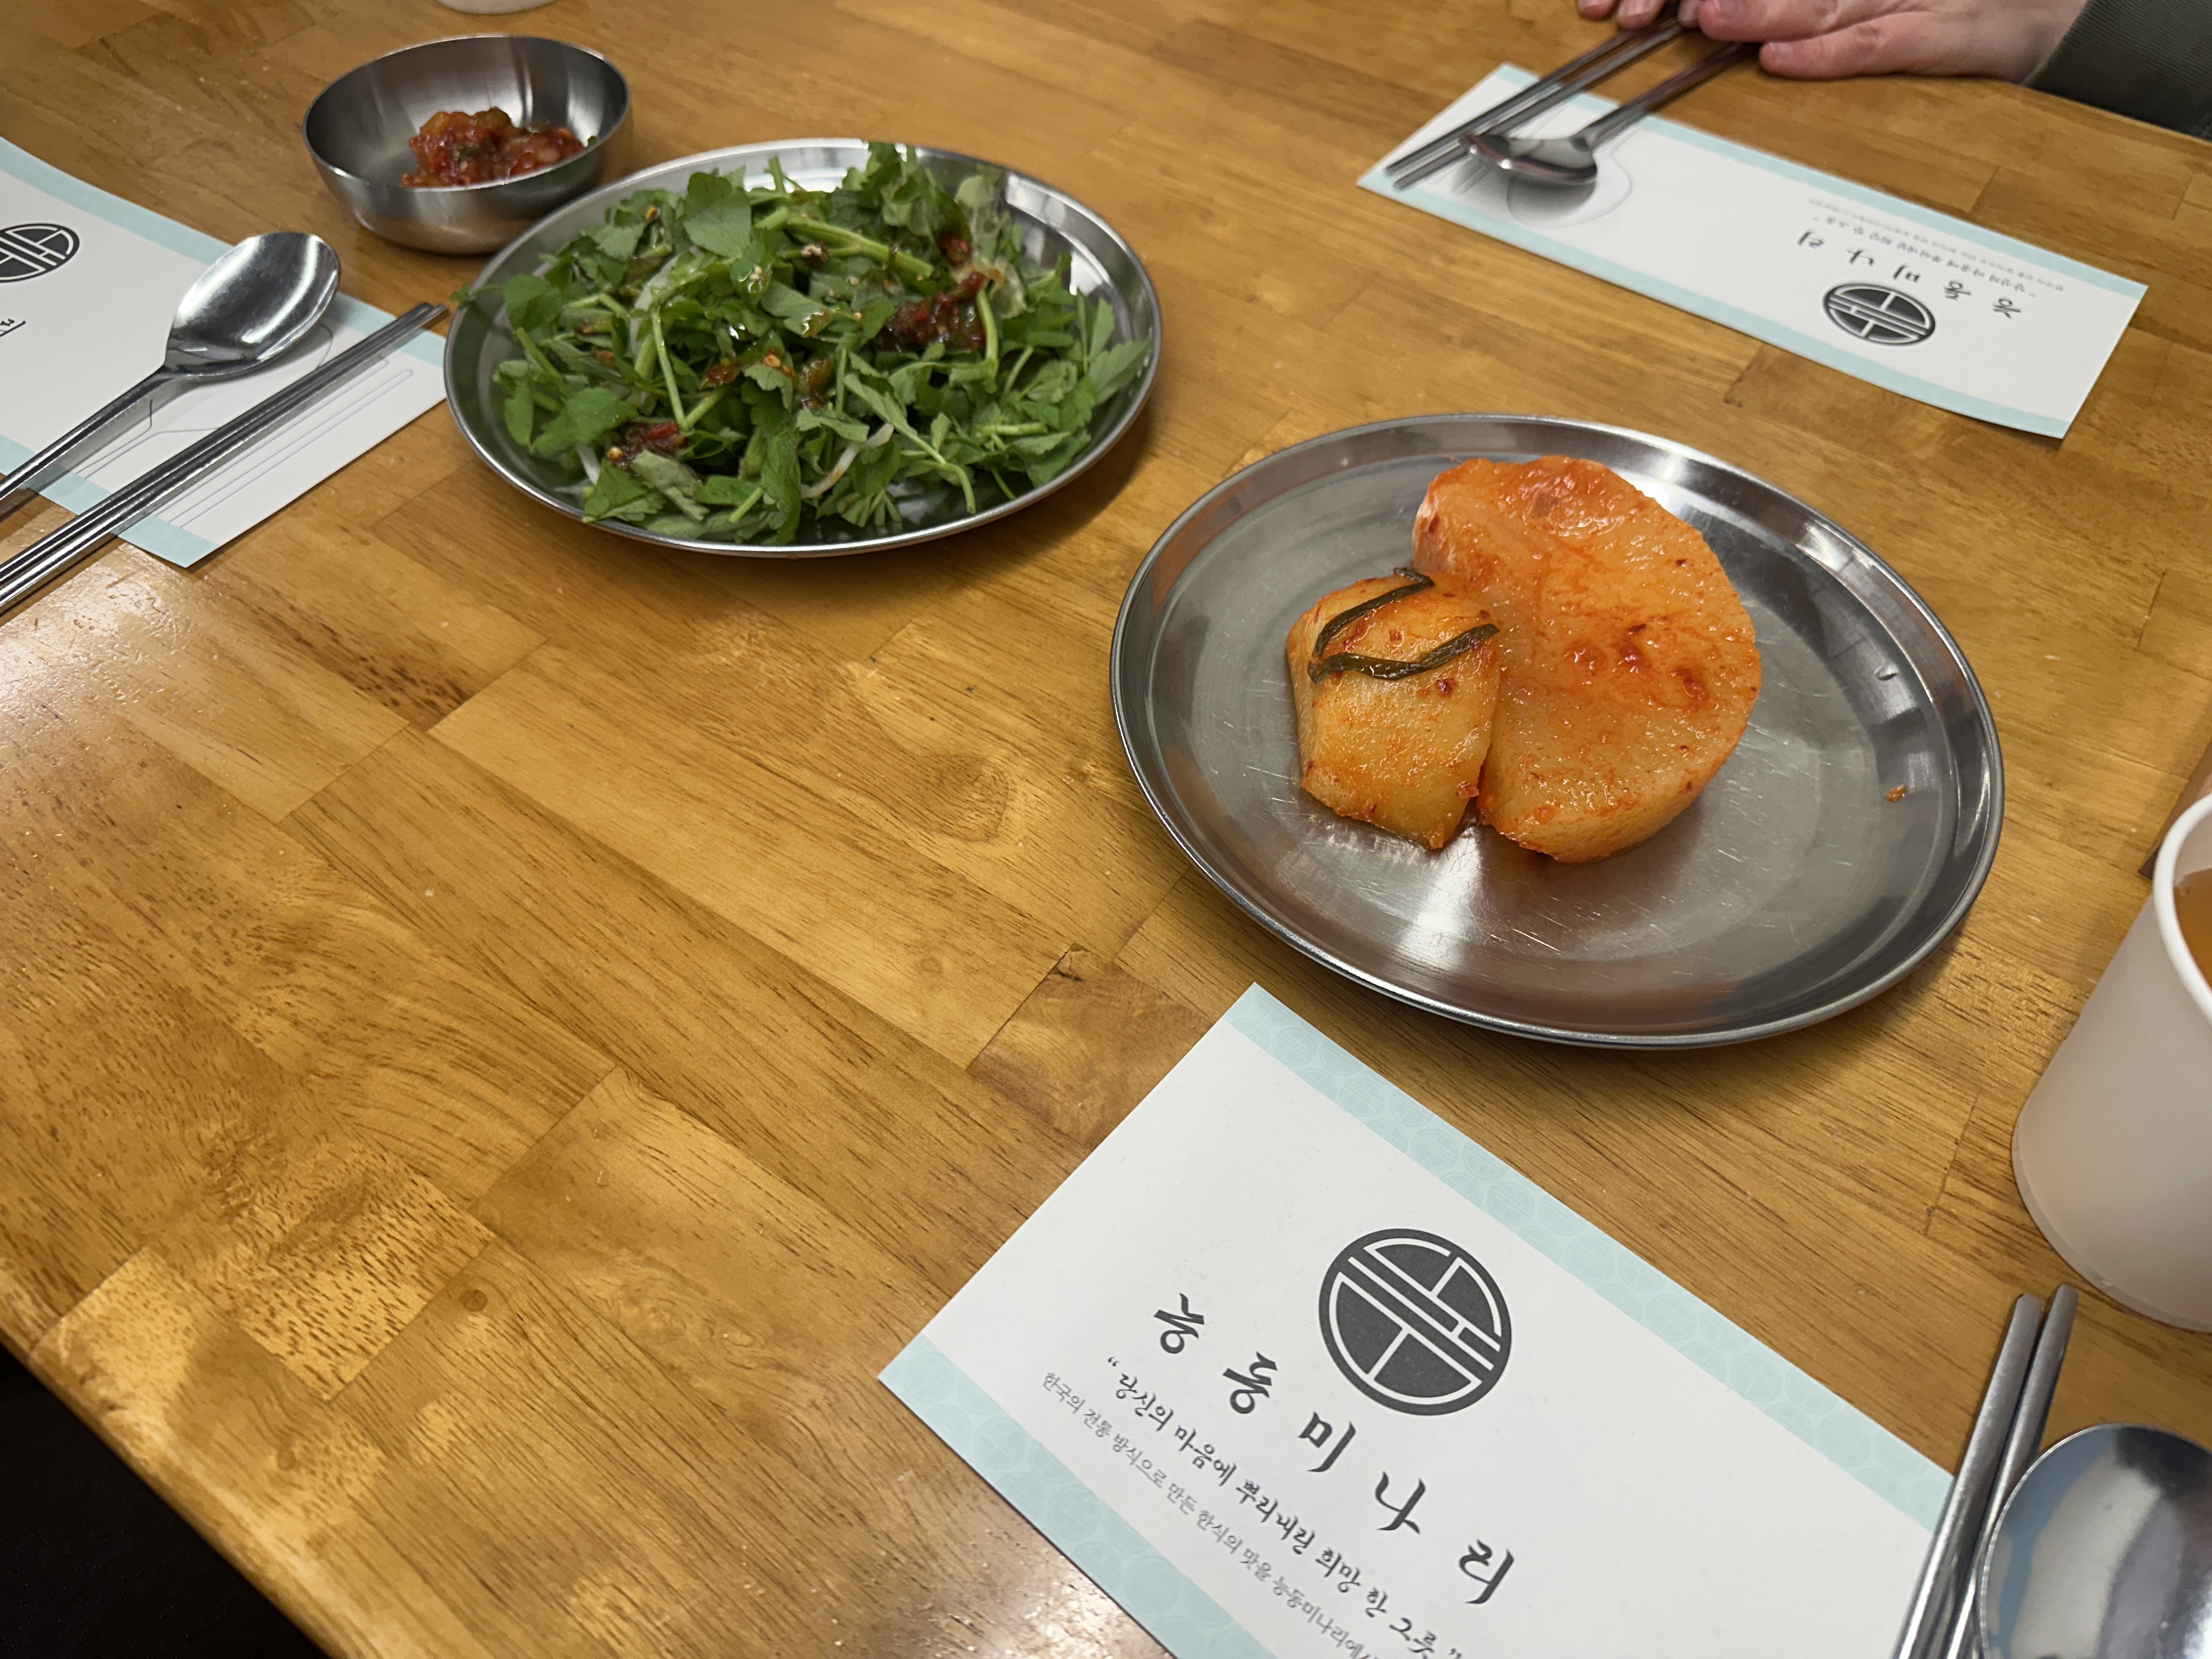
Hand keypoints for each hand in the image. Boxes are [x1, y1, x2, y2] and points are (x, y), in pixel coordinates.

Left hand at [1574, 0, 2086, 80]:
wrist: (2053, 13)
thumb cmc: (1949, 6)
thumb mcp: (1869, 11)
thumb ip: (1806, 11)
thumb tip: (1725, 17)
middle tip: (1669, 4)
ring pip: (1824, 2)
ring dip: (1763, 13)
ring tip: (1706, 19)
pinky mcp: (1951, 31)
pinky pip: (1883, 42)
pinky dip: (1830, 54)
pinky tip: (1782, 61)